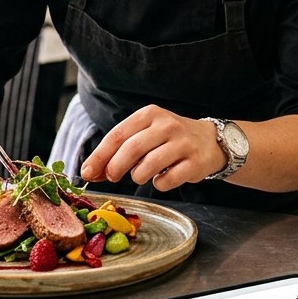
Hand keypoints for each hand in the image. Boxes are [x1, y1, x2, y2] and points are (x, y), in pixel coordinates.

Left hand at [80, 105, 227, 191]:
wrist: (209, 141)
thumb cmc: (168, 140)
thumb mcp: (144, 135)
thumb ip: (119, 151)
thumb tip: (91, 172)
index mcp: (149, 114)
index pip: (117, 134)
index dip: (100, 155)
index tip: (87, 172)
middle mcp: (167, 125)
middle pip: (131, 149)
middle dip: (115, 167)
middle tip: (111, 178)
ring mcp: (183, 143)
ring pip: (148, 165)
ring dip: (137, 176)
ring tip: (140, 175)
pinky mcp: (195, 162)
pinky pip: (168, 180)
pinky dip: (159, 184)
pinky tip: (162, 177)